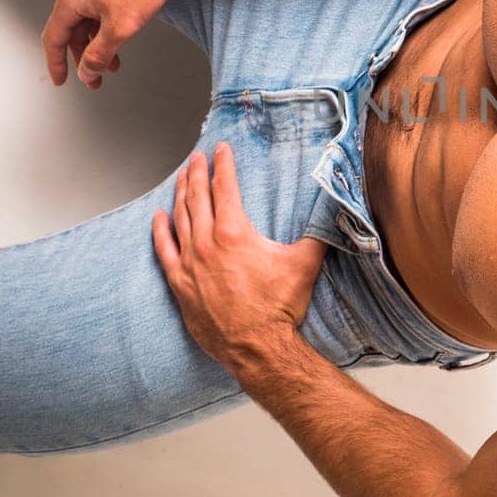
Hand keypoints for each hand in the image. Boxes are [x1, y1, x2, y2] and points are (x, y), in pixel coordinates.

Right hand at [42, 0, 175, 87]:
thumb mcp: (120, 27)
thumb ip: (100, 53)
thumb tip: (87, 71)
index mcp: (69, 0)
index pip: (54, 39)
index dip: (56, 63)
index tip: (60, 80)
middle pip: (71, 30)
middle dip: (82, 56)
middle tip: (94, 76)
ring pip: (86, 19)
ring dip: (96, 42)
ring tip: (114, 61)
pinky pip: (97, 7)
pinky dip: (104, 25)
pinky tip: (120, 34)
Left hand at [152, 142, 329, 369]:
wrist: (257, 347)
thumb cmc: (280, 307)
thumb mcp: (305, 264)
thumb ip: (318, 233)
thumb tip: (337, 209)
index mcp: (235, 233)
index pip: (225, 187)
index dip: (224, 164)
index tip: (222, 149)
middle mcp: (207, 243)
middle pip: (198, 196)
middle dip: (198, 172)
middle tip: (198, 156)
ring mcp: (190, 263)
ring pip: (180, 218)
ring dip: (180, 194)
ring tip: (182, 177)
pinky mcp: (180, 284)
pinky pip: (165, 250)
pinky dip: (161, 230)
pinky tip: (159, 217)